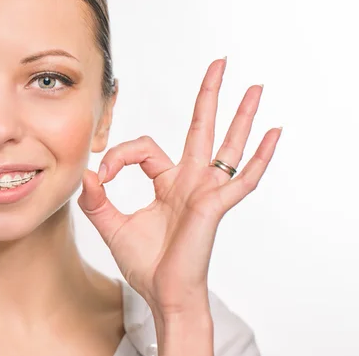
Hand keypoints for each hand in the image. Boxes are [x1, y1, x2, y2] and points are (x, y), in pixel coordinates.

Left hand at [78, 58, 281, 315]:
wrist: (163, 295)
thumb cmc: (146, 264)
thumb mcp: (112, 226)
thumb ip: (97, 200)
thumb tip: (86, 173)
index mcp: (168, 183)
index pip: (144, 149)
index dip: (118, 155)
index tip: (101, 174)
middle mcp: (191, 182)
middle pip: (202, 129)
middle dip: (209, 96)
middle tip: (219, 63)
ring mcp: (206, 192)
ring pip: (227, 146)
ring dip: (241, 115)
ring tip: (254, 87)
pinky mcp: (214, 206)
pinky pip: (243, 179)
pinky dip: (260, 157)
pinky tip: (273, 133)